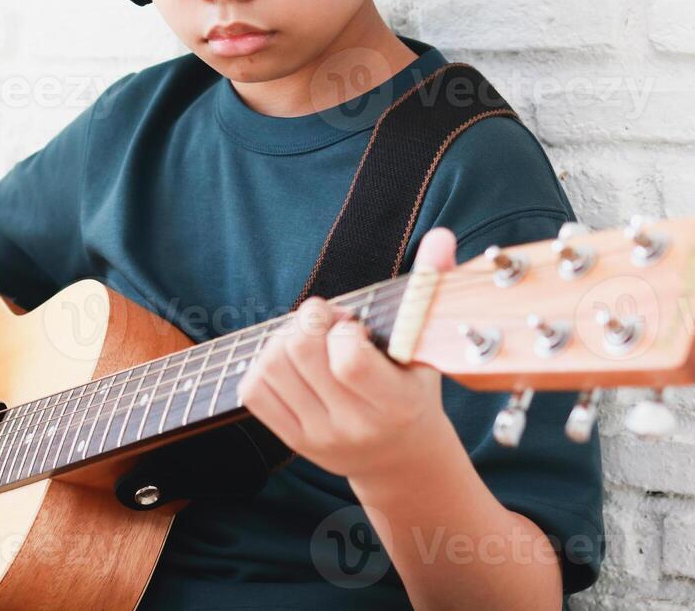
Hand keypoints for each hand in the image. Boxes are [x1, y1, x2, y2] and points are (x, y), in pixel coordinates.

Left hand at [236, 227, 458, 480]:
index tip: (353, 324)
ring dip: (285, 338)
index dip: (342, 328)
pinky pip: (254, 390)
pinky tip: (293, 361)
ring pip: (272, 366)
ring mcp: (318, 437)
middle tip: (327, 321)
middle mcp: (354, 426)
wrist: (401, 459)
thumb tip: (441, 236)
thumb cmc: (414, 389)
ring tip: (310, 338)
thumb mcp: (427, 346)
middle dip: (309, 321)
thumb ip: (430, 289)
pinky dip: (265, 363)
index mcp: (395, 404)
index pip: (349, 360)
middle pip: (300, 353)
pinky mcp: (292, 441)